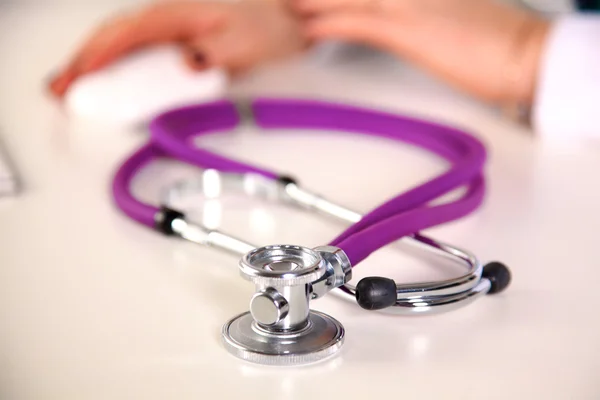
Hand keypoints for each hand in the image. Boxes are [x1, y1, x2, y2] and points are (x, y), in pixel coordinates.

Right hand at [48, 0, 306, 96]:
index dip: (98, 57)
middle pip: (114, 37)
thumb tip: (185, 65)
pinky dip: (115, 62)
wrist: (285, 16)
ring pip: (121, 42)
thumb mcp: (244, 43)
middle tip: (59, 88)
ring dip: (93, 62)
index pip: (126, 35)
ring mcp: (170, 27)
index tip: (78, 78)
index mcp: (177, 15)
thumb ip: (213, 54)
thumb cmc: (267, 25)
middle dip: (83, 62)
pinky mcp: (177, 39)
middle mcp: (168, 17)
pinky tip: (106, 76)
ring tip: (69, 84)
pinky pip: (136, 49)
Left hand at [291, 0, 550, 103]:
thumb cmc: (495, 38)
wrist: (524, 54)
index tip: (314, 6)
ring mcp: (404, 1)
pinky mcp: (403, 29)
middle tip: (284, 3)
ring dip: (310, 3)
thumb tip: (394, 16)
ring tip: (281, 8)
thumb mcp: (451, 12)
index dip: (339, 0)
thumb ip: (419, 9)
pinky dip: (326, 23)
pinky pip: (354, 22)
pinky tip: (304, 28)